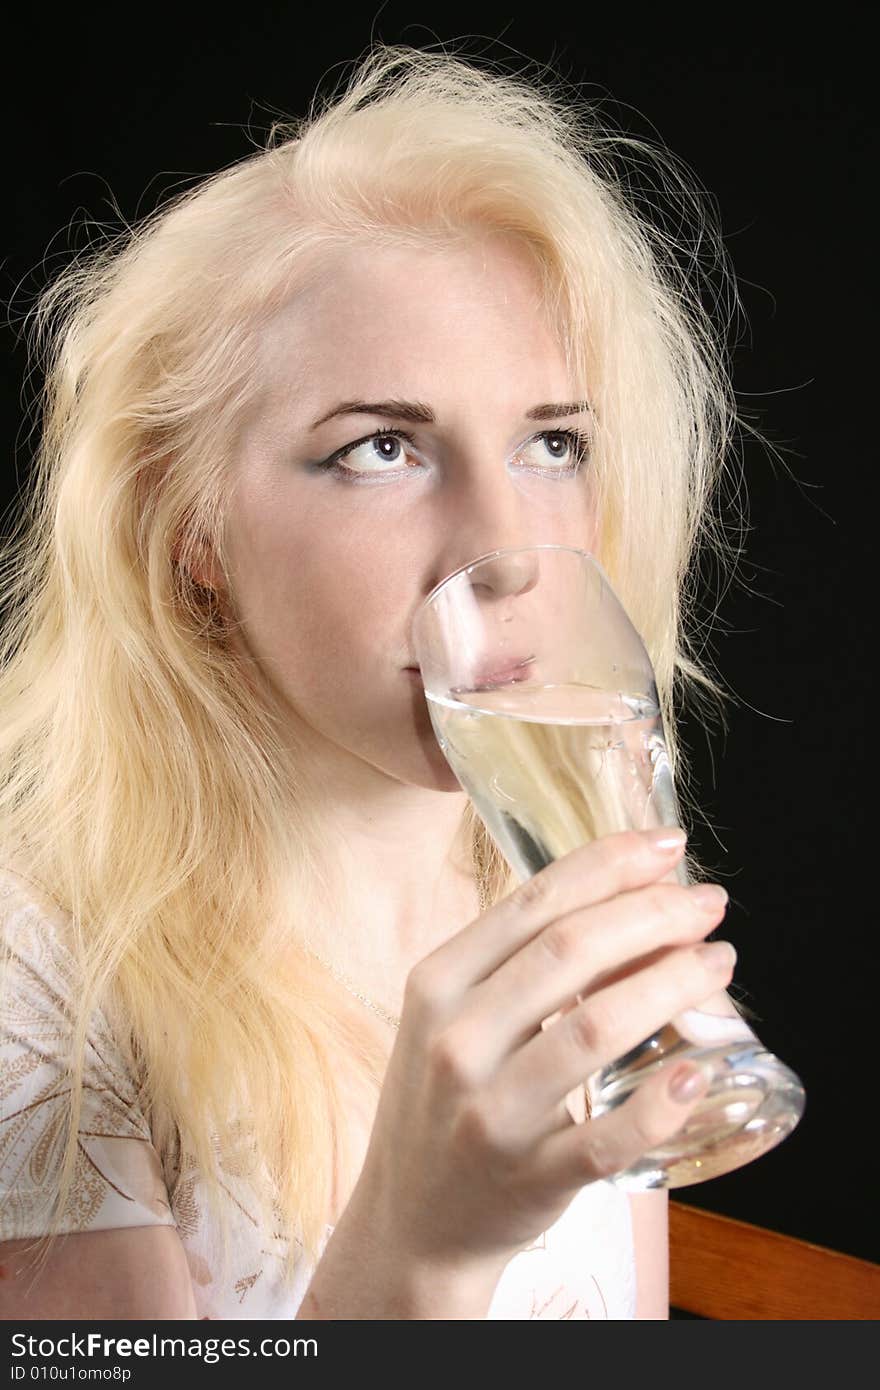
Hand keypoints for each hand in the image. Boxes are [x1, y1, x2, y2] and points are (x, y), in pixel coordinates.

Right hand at [352, 827, 731, 1273]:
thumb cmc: (448, 1100)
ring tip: (717, 963)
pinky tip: (694, 1073)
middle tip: (707, 905)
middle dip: (653, 914)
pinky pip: (604, 1138)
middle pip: (569, 951)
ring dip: (670, 984)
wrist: (413, 1220)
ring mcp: (491, 1114)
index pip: (532, 902)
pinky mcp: (530, 1179)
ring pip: (593, 1029)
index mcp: (437, 984)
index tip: (667, 846)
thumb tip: (631, 896)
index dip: (609, 864)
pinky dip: (657, 1105)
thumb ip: (520, 961)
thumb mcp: (456, 1017)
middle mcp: (457, 1040)